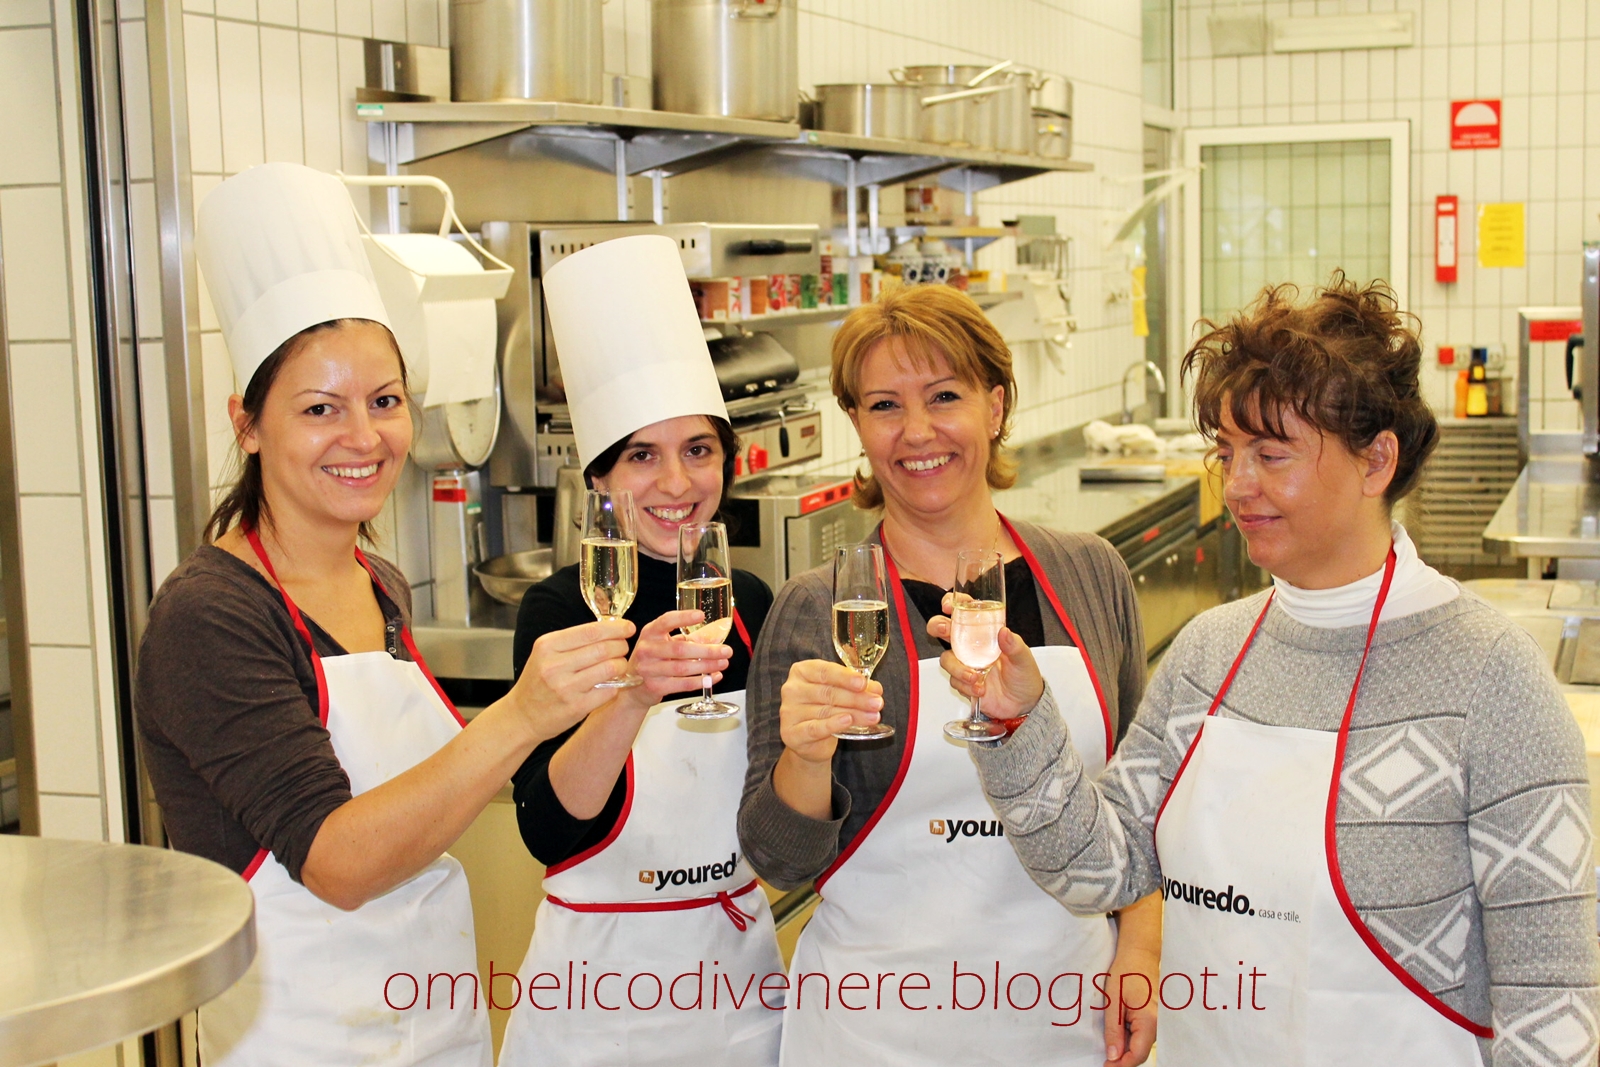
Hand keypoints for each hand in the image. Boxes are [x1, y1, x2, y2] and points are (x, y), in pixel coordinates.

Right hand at [510, 618, 634, 742]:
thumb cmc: (538, 682)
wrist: (522, 716)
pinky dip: (615, 685)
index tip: (627, 628)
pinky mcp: (576, 707)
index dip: (615, 628)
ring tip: (618, 665)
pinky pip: (609, 690)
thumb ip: (574, 641)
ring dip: (621, 665)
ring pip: (610, 668)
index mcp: (548, 646)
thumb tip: (610, 627)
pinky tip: (610, 683)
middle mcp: (555, 665)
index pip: (591, 631)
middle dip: (621, 646)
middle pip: (604, 648)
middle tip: (623, 647)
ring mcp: (566, 687)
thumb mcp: (546, 654)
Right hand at [628, 610, 731, 701]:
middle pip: (680, 649)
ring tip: (723, 663)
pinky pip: (682, 684)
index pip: (666, 621)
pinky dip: (700, 682)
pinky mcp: (655, 686)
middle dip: (707, 650)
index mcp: (650, 633)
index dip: (683, 618)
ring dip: (707, 666)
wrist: (634, 686)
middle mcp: (647, 649)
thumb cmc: (654, 659)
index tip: (701, 615)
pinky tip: (712, 678)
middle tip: (726, 650)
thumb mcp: (666, 642)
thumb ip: (689, 637)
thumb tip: (717, 633)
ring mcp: (649, 669)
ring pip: (683, 668)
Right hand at [778, 659, 884, 763]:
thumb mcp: (841, 693)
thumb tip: (876, 688)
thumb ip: (856, 688)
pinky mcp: (791, 733)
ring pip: (826, 711)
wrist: (811, 741)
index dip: (845, 677)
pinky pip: (814, 728)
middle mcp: (792, 689)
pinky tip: (847, 721)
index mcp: (802, 671)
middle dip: (856, 698)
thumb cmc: (826, 709)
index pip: (824, 671)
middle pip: (828, 692)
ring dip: (854, 713)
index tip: (863, 683)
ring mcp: (789, 712)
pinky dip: (832, 725)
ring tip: (873, 716)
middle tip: (877, 703)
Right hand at [926, 593, 1042, 719]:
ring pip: (946, 658)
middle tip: (944, 630)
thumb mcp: (1024, 658)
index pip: (966, 613)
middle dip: (938, 626)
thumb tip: (1004, 632)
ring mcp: (965, 664)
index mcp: (986, 634)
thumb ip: (1014, 645)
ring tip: (975, 677)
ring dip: (957, 668)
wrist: (1023, 704)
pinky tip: (980, 689)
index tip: (949, 606)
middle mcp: (972, 646)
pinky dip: (965, 685)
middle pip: (944, 629)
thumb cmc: (1024, 676)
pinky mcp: (963, 682)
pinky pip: (954, 680)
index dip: (954, 605)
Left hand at [1102, 946, 1158, 1065]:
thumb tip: (1113, 1057)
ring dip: (1125, 1046)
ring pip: (1141, 1044)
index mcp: (1150, 1022)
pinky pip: (1142, 1034)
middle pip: (1140, 1052)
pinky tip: (1118, 1028)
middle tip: (1103, 1058)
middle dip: (1122, 1057)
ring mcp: (1159, 1022)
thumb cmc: (1125, 973)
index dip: (1121, 1065)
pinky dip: (1130, 1036)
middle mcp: (1159, 1025)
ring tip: (1109, 1038)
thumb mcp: (1113, 1002)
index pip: (1137, 1056)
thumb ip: (1114, 1032)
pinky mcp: (1155, 1018)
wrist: (1139, 954)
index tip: (1105, 1066)